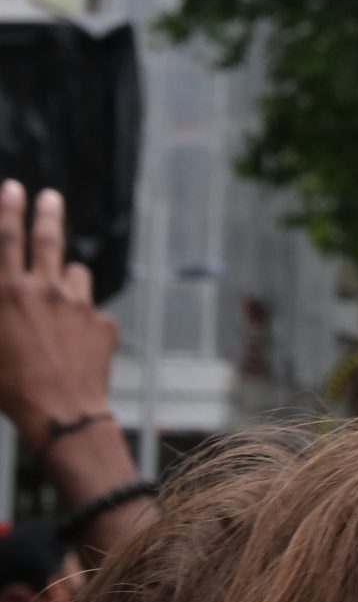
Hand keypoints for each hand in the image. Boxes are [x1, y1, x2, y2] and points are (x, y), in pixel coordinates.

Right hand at [0, 182, 115, 441]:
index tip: (15, 188)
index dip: (9, 211)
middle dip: (47, 214)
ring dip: (66, 280)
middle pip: (47, 240)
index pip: (7, 240)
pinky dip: (82, 318)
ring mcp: (79, 304)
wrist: (61, 413)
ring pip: (75, 275)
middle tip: (50, 196)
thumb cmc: (10, 385)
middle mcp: (45, 291)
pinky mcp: (103, 321)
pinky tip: (74, 344)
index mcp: (9, 294)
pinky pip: (91, 310)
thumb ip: (0, 312)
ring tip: (57, 303)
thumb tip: (8, 291)